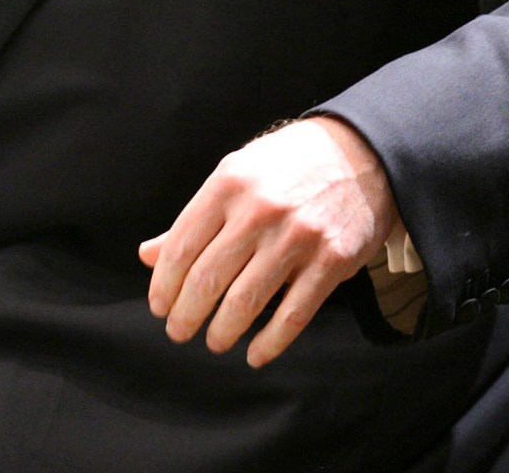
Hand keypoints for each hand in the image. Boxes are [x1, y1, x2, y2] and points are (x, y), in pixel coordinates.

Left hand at [138, 116, 398, 367]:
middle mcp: (260, 210)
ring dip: (222, 331)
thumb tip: (147, 255)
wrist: (362, 153)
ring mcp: (297, 236)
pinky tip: (256, 355)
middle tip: (178, 331)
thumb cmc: (288, 166)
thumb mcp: (237, 175)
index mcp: (229, 184)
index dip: (164, 285)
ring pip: (245, 301)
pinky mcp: (331, 260)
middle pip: (208, 279)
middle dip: (186, 315)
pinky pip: (293, 314)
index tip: (159, 306)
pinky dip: (270, 343)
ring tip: (214, 341)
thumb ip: (194, 219)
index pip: (182, 247)